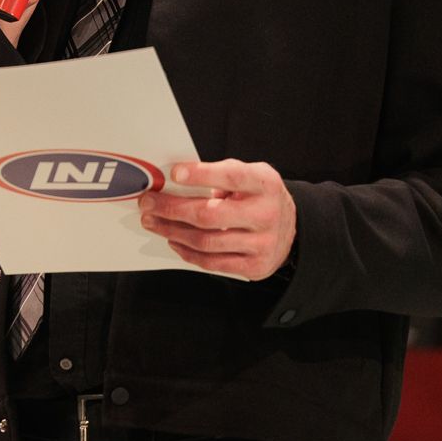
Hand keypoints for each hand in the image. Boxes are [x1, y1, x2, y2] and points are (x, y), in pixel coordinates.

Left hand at [138, 159, 296, 279]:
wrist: (293, 230)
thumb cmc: (260, 198)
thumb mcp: (251, 176)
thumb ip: (221, 174)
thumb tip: (176, 182)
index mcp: (264, 185)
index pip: (231, 177)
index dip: (201, 174)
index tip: (174, 173)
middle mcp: (266, 214)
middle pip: (209, 214)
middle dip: (172, 209)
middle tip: (148, 203)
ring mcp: (261, 244)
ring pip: (206, 241)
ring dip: (172, 231)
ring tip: (153, 221)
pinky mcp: (254, 266)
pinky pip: (212, 263)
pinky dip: (187, 252)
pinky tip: (173, 240)